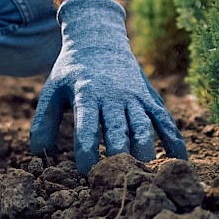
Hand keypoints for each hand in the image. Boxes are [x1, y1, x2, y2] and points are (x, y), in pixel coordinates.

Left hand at [29, 0, 189, 172]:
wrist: (99, 38)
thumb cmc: (72, 71)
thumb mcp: (52, 90)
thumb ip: (43, 121)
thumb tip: (38, 153)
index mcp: (87, 93)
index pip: (87, 124)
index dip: (87, 148)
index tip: (85, 171)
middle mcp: (113, 95)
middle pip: (119, 129)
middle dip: (118, 155)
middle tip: (114, 180)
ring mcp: (135, 96)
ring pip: (144, 126)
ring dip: (145, 151)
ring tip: (144, 175)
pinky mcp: (150, 98)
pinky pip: (165, 120)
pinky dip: (174, 140)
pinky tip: (179, 161)